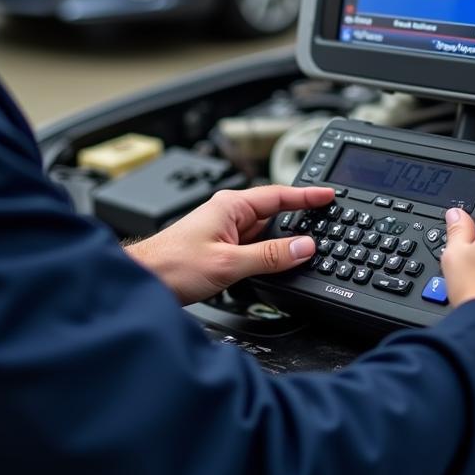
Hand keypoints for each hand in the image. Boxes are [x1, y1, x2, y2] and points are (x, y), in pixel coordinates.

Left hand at [124, 185, 335, 304]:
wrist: (144, 280)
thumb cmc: (172, 265)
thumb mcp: (229, 263)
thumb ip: (270, 255)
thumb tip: (304, 247)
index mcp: (231, 205)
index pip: (278, 195)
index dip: (307, 195)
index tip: (329, 194)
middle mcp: (228, 214)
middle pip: (274, 213)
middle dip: (300, 219)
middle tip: (329, 222)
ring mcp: (224, 231)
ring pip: (264, 232)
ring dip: (283, 240)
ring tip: (309, 247)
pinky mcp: (220, 249)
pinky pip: (253, 246)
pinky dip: (269, 253)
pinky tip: (279, 263)